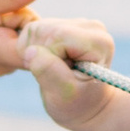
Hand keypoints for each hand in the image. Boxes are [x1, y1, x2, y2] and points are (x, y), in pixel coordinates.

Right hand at [0, 0, 42, 76]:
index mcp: (0, 53)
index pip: (42, 46)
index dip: (43, 27)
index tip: (24, 12)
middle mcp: (6, 67)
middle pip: (37, 38)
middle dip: (25, 17)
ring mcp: (6, 68)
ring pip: (30, 39)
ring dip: (19, 23)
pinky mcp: (5, 63)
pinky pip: (22, 43)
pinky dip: (14, 30)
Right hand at [22, 15, 117, 130]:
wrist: (86, 105)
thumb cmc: (78, 104)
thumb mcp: (64, 94)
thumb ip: (49, 71)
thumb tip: (30, 51)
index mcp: (99, 42)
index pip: (56, 35)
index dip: (46, 56)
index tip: (55, 77)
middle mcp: (92, 27)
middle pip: (45, 28)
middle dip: (39, 53)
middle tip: (52, 75)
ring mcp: (78, 24)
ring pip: (37, 28)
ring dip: (36, 51)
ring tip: (52, 70)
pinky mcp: (65, 25)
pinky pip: (35, 30)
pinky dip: (34, 48)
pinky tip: (48, 62)